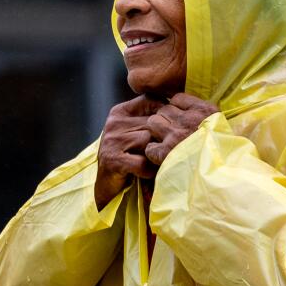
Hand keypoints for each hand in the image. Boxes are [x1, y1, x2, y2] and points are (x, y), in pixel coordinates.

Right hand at [95, 95, 159, 210]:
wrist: (107, 184)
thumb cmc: (128, 156)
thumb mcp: (135, 131)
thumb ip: (151, 117)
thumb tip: (179, 107)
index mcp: (120, 112)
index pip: (150, 100)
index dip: (165, 113)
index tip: (170, 127)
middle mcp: (114, 123)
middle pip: (152, 123)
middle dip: (161, 139)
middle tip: (162, 151)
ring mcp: (112, 141)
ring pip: (149, 141)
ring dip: (155, 155)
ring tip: (152, 163)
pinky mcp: (114, 160)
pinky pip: (143, 162)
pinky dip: (148, 171)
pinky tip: (145, 173)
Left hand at [144, 93, 219, 165]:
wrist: (223, 171)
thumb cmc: (224, 150)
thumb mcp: (221, 125)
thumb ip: (206, 116)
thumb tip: (190, 112)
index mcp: (203, 111)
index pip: (177, 99)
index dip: (176, 108)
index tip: (179, 117)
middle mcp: (187, 120)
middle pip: (163, 110)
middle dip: (165, 119)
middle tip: (171, 131)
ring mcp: (175, 135)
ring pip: (153, 122)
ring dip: (156, 131)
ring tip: (165, 141)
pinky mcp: (166, 153)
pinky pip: (150, 146)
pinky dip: (153, 151)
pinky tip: (161, 155)